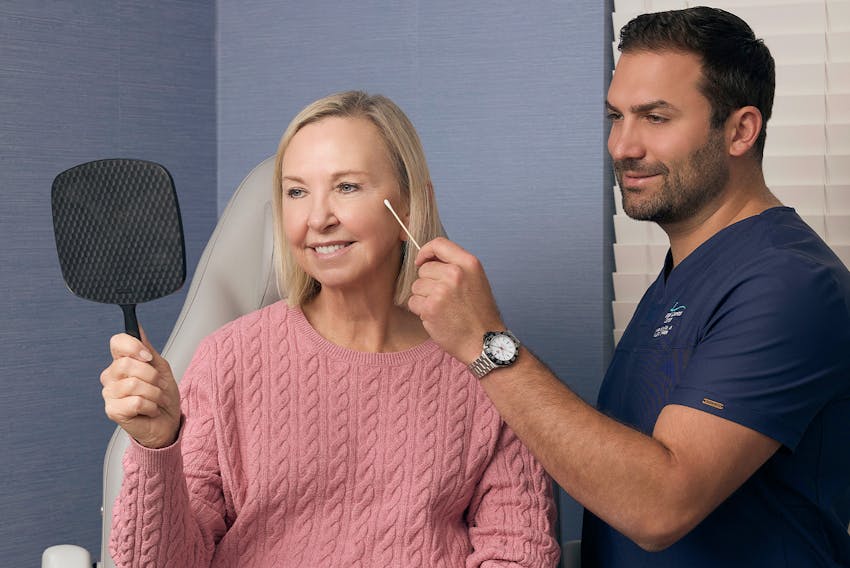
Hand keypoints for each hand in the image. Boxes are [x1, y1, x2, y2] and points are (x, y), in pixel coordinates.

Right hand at [100, 329, 180, 448]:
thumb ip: (147, 348)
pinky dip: (151, 406)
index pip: (117, 342)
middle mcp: (111, 376)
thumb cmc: (163, 395)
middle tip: (158, 385)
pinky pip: (136, 401)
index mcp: (121, 362)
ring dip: (154, 393)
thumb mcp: (160, 367)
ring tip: (156, 399)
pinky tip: (150, 410)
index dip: (133, 346)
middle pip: (127, 364)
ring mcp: (109, 394)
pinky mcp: (112, 411)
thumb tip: (137, 328)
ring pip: (133, 384)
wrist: (167, 422)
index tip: (148, 356)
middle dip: (151, 375)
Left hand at [409, 237, 505, 363]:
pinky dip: (421, 311)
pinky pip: (413, 302)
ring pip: (416, 286)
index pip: (439, 244)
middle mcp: (455, 273)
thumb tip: (429, 260)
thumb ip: (456, 266)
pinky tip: (437, 317)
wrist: (484, 342)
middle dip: (427, 283)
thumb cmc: (480, 314)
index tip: (421, 261)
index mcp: (469, 263)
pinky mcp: (430, 307)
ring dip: (424, 298)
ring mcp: (441, 290)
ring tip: (442, 309)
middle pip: (423, 269)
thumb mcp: (476, 280)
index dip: (425, 252)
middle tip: (443, 298)